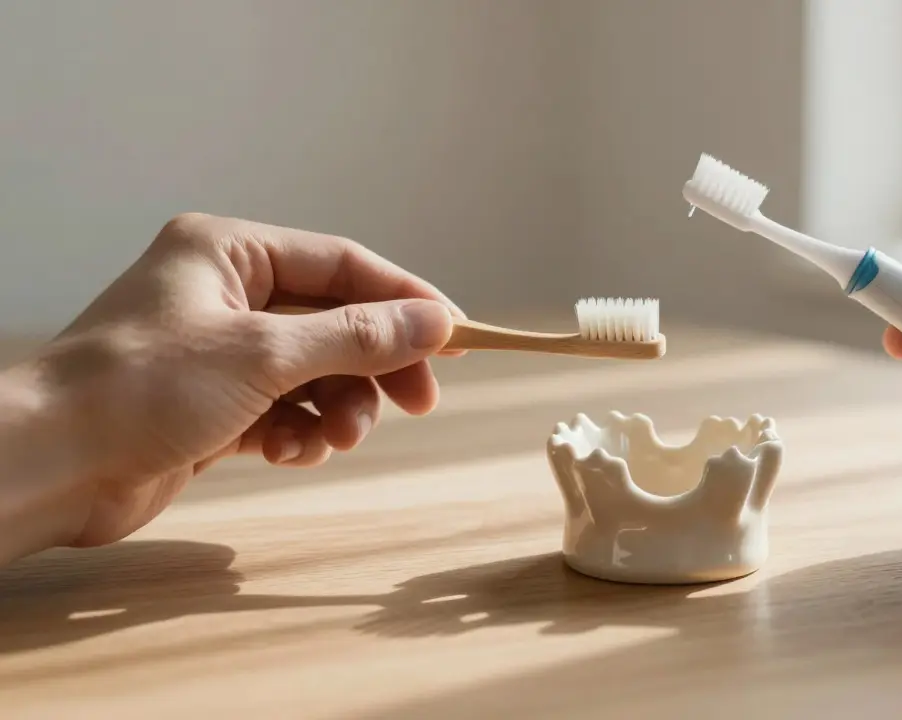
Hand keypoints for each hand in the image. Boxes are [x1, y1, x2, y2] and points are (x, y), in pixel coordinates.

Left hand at [0, 213, 463, 559]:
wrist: (48, 467)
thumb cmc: (141, 390)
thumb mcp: (264, 355)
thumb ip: (356, 338)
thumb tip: (436, 324)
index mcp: (230, 252)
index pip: (344, 263)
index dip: (406, 299)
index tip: (458, 337)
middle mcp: (227, 293)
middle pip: (336, 321)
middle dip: (374, 366)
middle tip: (420, 403)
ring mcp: (220, 352)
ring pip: (316, 372)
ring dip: (337, 408)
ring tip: (334, 439)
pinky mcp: (213, 406)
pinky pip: (285, 409)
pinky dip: (298, 432)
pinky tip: (288, 453)